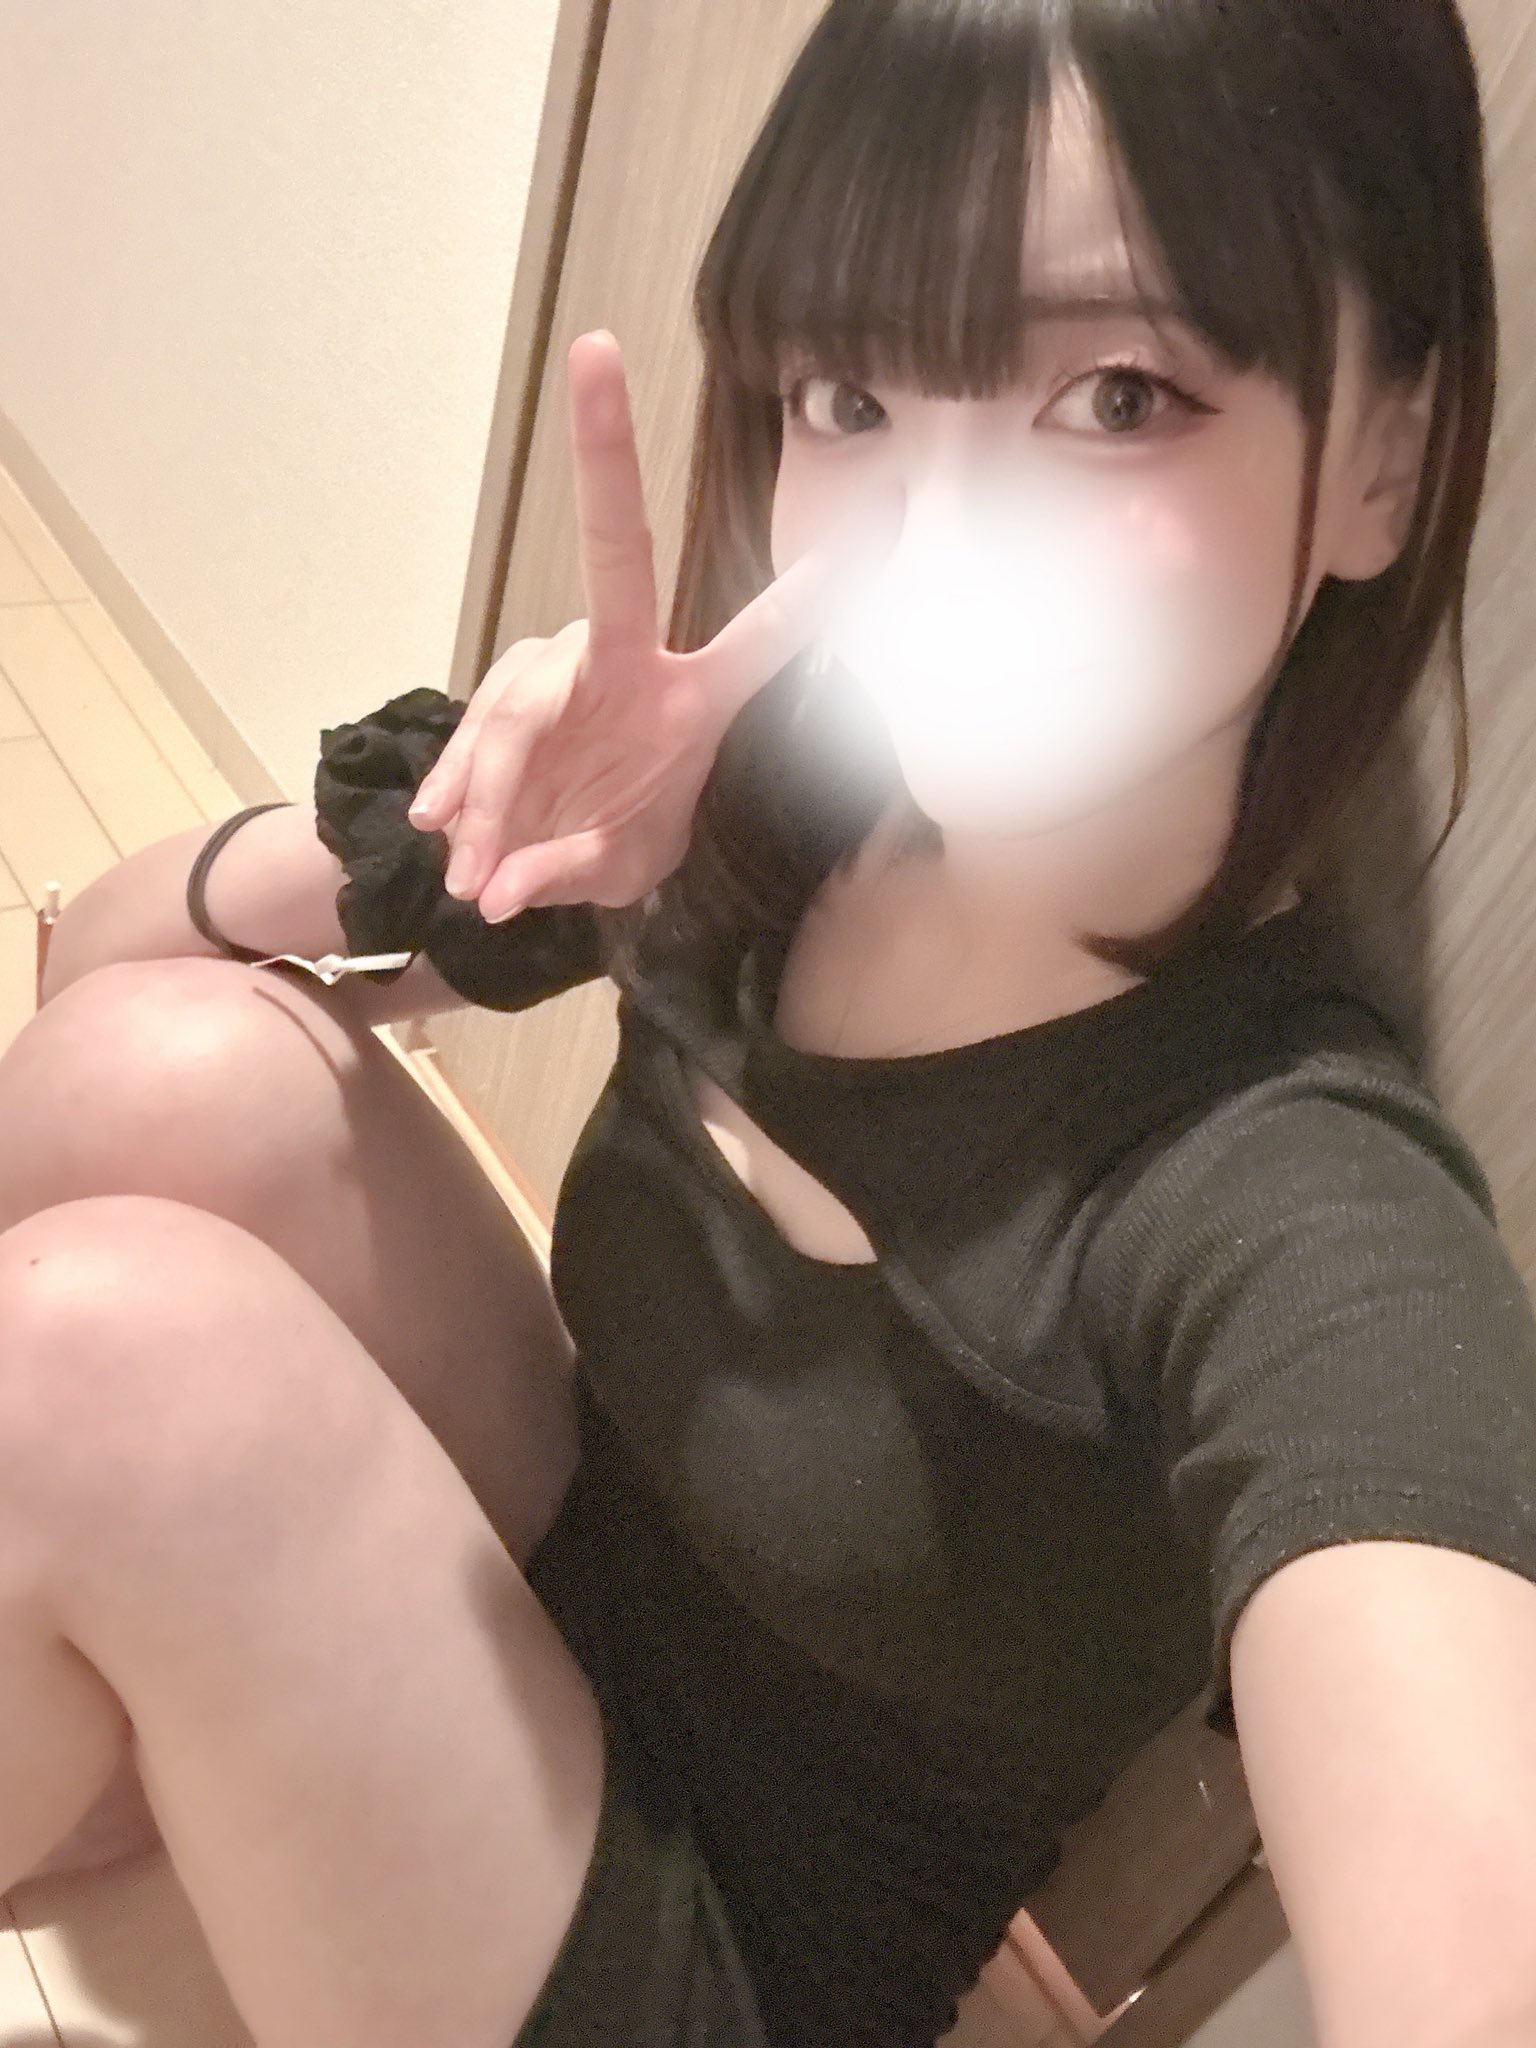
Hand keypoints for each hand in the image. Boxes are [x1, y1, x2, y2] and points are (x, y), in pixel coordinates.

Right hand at [405, 327, 901, 923]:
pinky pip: (477, 730)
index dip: (823, 583)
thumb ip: (562, 876)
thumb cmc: (612, 843)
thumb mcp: (614, 873)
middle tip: (594, 353)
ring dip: (492, 794)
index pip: (770, 635)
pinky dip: (458, 786)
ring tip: (472, 875)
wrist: (543, 854)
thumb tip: (496, 894)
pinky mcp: (506, 684)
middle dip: (606, 450)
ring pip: (516, 705)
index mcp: (693, 703)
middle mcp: (629, 659)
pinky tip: (440, 824)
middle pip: (616, 550)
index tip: (884, 505)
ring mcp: (559, 661)